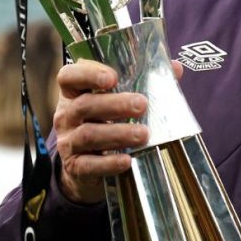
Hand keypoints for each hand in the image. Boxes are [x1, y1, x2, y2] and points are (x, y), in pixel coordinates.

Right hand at [53, 60, 149, 203]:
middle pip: (84, 105)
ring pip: (88, 135)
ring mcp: (68, 142)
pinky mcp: (74, 167)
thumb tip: (175, 68)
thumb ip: (143, 84)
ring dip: (118, 133)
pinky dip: (109, 163)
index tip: (112, 78)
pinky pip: (89, 165)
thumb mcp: (117, 104)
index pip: (68, 77)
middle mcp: (66, 116)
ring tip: (144, 134)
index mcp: (74, 94)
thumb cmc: (105, 126)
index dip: (87, 74)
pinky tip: (127, 161)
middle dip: (115, 104)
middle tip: (142, 105)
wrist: (85, 171)